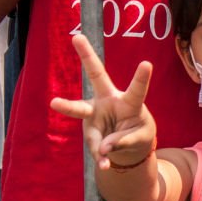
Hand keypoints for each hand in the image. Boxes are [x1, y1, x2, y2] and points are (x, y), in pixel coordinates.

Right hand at [49, 34, 155, 170]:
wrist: (125, 147)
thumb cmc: (137, 133)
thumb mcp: (139, 138)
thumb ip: (124, 141)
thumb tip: (104, 148)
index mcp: (130, 102)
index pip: (137, 89)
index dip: (141, 78)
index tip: (147, 63)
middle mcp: (109, 101)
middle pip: (97, 76)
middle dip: (87, 57)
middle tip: (77, 37)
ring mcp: (94, 113)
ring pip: (80, 108)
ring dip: (67, 106)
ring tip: (54, 102)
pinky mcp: (88, 129)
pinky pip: (94, 145)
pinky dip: (101, 156)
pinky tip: (105, 163)